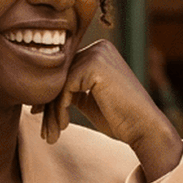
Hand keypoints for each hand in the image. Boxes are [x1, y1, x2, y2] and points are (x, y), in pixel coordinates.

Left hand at [34, 40, 182, 181]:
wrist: (144, 128)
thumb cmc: (120, 118)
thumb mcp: (90, 99)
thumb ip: (73, 89)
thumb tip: (43, 91)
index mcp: (99, 52)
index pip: (64, 72)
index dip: (49, 95)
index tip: (38, 115)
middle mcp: (98, 47)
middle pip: (60, 77)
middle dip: (48, 105)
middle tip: (44, 130)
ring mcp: (97, 54)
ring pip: (59, 84)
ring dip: (51, 113)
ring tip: (50, 134)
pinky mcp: (94, 66)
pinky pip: (65, 89)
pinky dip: (59, 110)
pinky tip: (64, 126)